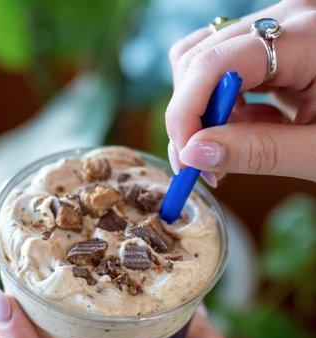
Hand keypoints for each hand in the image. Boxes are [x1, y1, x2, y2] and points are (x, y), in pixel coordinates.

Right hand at [166, 0, 315, 182]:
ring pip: (202, 63)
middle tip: (203, 163)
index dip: (185, 113)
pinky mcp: (272, 49)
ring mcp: (276, 32)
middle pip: (198, 59)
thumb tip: (194, 154)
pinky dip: (220, 110)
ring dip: (201, 113)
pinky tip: (244, 131)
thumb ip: (257, 152)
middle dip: (189, 117)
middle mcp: (285, 21)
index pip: (213, 63)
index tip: (186, 159)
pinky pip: (222, 73)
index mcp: (309, 37)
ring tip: (225, 149)